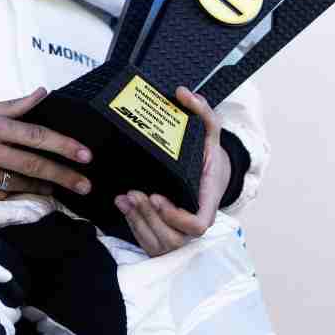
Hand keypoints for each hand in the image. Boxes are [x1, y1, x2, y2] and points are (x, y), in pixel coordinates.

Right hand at [0, 87, 92, 199]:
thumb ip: (12, 105)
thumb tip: (42, 95)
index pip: (37, 136)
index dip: (65, 146)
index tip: (85, 155)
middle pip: (34, 165)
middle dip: (65, 175)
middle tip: (86, 185)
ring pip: (19, 183)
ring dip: (44, 187)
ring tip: (61, 189)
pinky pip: (0, 195)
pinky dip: (17, 194)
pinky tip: (31, 193)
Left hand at [115, 87, 229, 256]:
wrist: (211, 174)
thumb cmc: (209, 156)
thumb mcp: (211, 131)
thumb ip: (203, 111)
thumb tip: (183, 92)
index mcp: (208, 202)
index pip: (197, 225)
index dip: (177, 218)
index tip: (158, 197)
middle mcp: (195, 221)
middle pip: (174, 237)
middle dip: (150, 218)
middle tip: (134, 195)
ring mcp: (181, 232)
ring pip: (160, 242)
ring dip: (140, 222)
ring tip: (126, 198)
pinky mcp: (167, 234)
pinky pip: (150, 241)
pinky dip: (135, 226)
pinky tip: (124, 205)